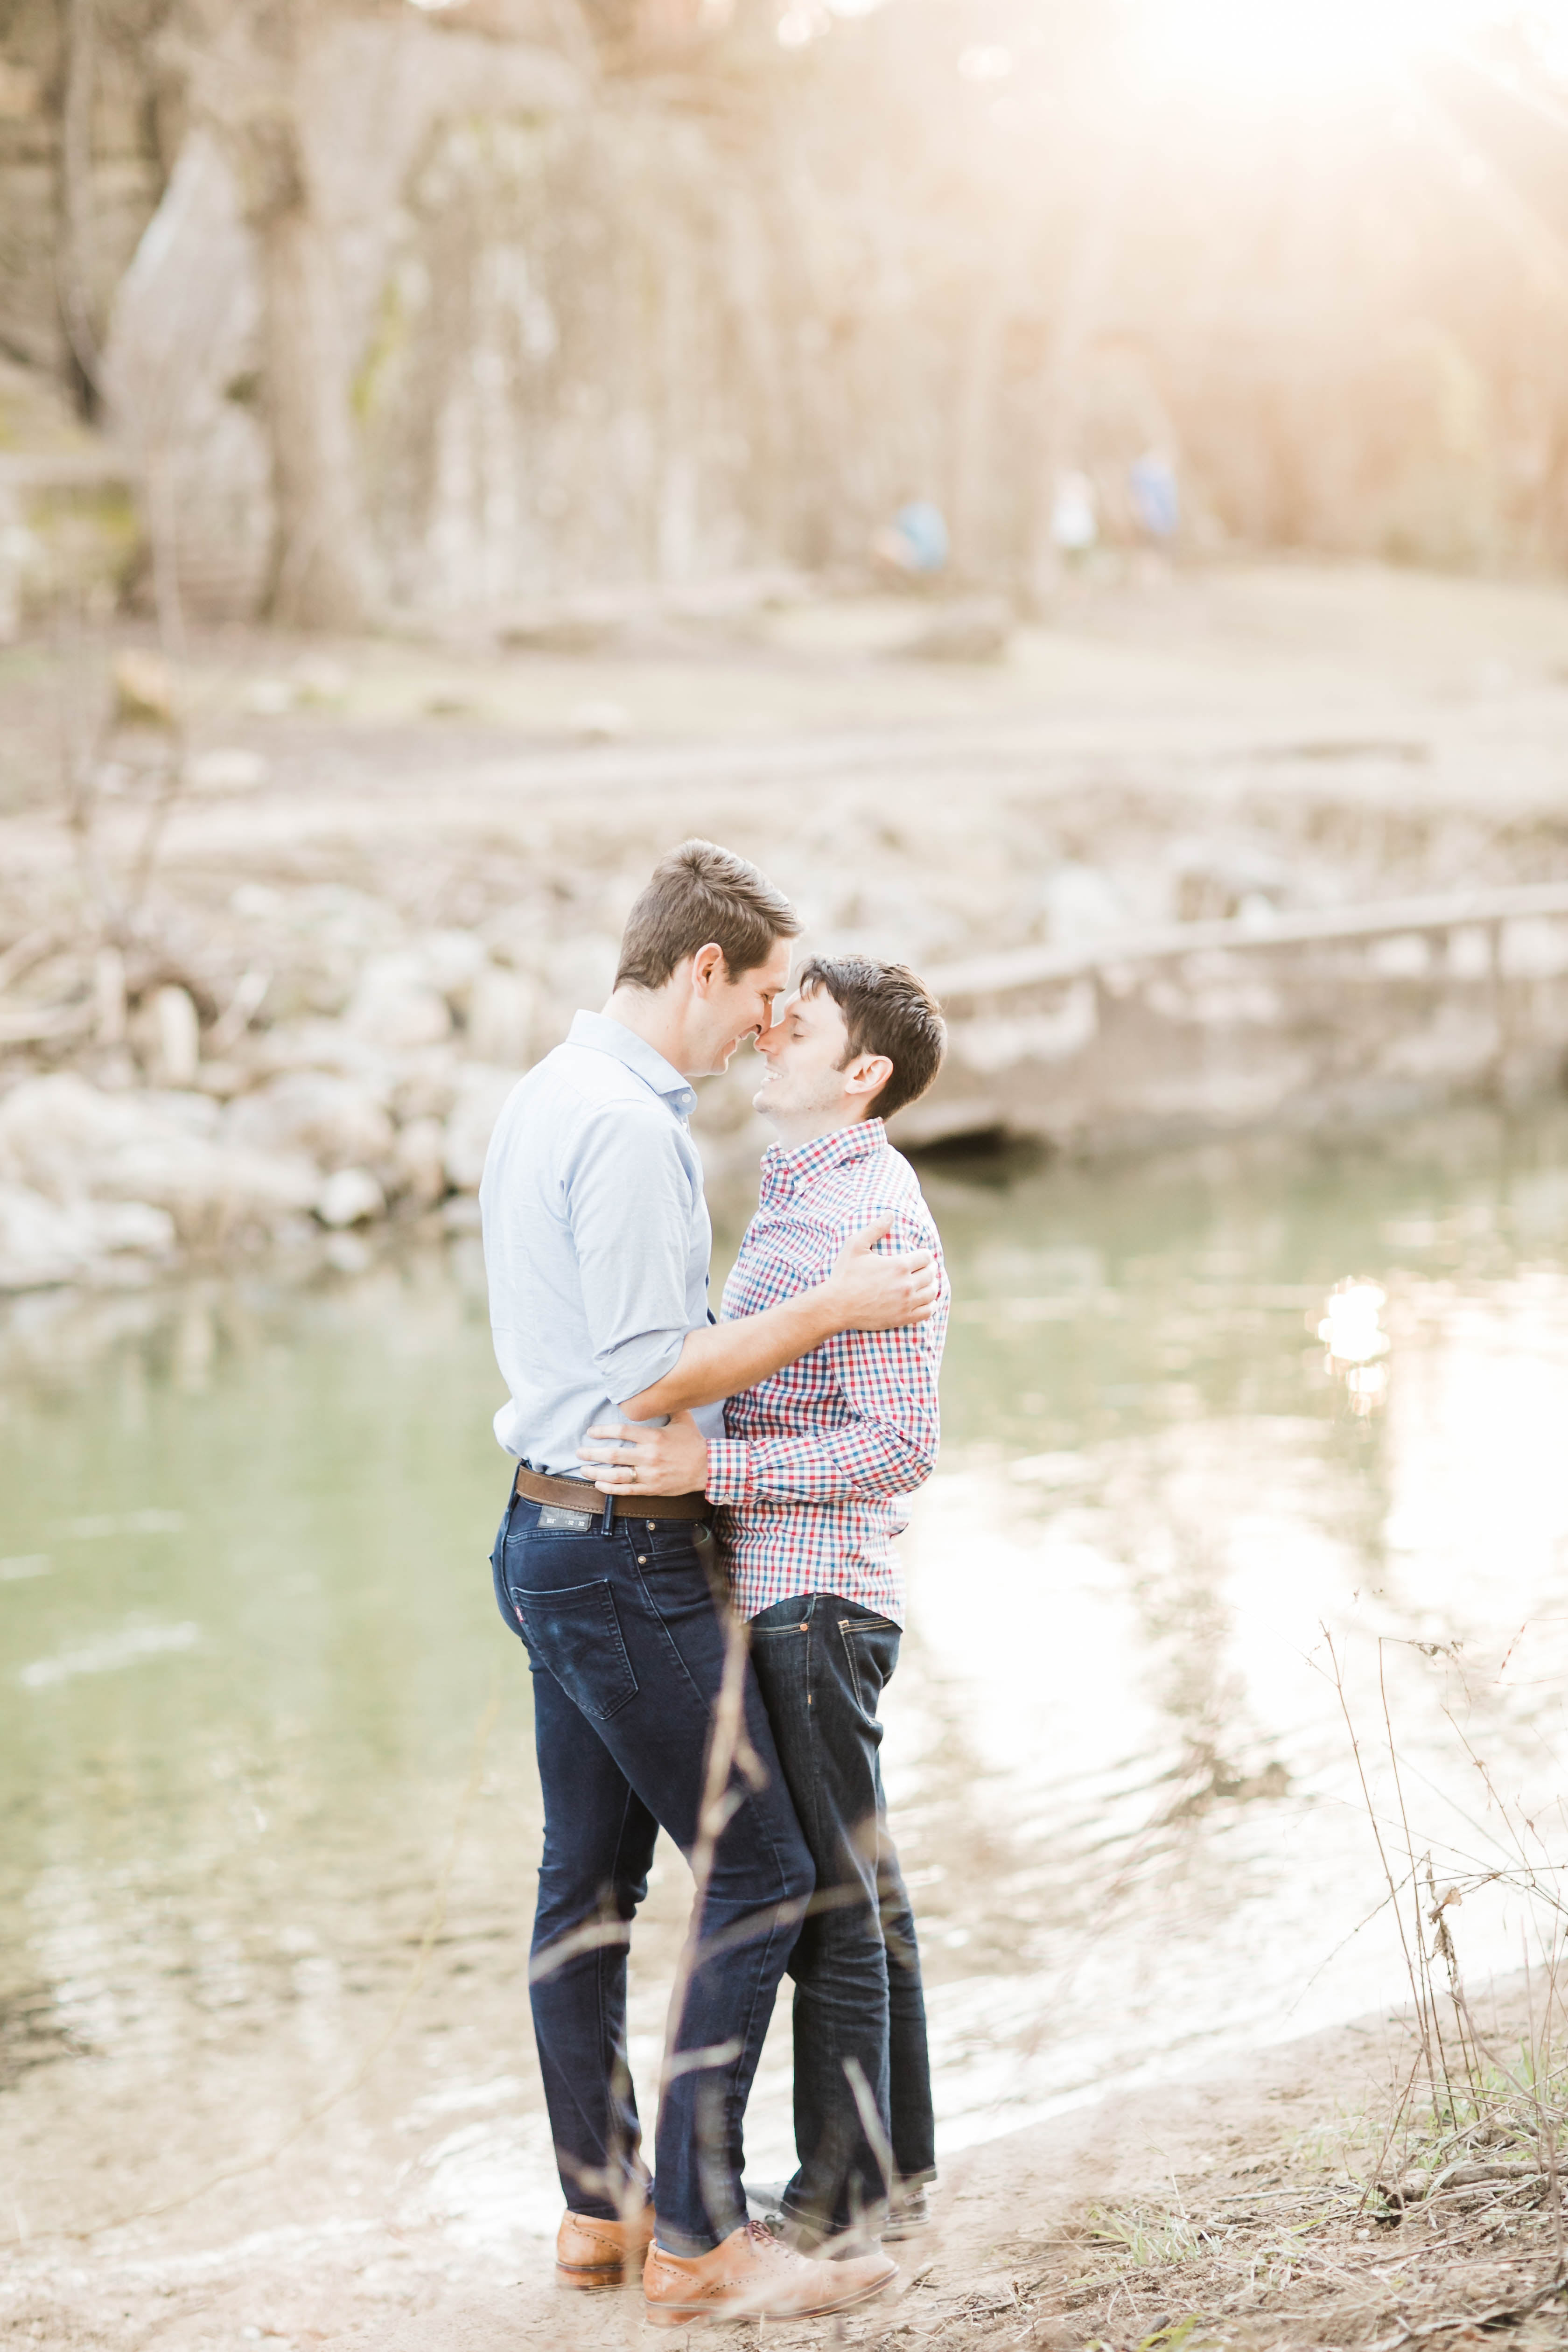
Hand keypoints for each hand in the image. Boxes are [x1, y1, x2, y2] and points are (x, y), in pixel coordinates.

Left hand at [577, 1410, 710, 1496]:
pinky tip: (599, 1485)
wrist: (708, 1468)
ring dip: (596, 1473)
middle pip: (614, 1454)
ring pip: (617, 1475)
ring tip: (584, 1470)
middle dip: (592, 1453)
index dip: (603, 1431)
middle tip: (579, 1452)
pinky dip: (610, 1489)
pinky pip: (627, 1490)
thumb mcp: (683, 1420)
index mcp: (654, 1437)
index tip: (591, 1432)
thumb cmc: (694, 1443)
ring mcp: (650, 1474)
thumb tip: (660, 1390)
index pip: (622, 1431)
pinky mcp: (652, 1488)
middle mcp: (649, 1456)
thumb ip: (669, 1406)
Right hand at [820, 1213, 937, 1330]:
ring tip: (928, 1282)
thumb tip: (890, 1213)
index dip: (925, 1254)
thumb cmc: (845, 1274)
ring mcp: (906, 1303)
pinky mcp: (903, 1318)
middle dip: (930, 1268)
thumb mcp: (855, 1246)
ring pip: (931, 1292)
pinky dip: (931, 1305)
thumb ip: (875, 1228)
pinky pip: (927, 1312)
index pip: (926, 1257)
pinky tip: (927, 1300)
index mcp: (899, 1265)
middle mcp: (906, 1284)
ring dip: (932, 1285)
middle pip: (931, 1274)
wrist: (836, 1306)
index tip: (922, 1255)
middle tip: (927, 1267)